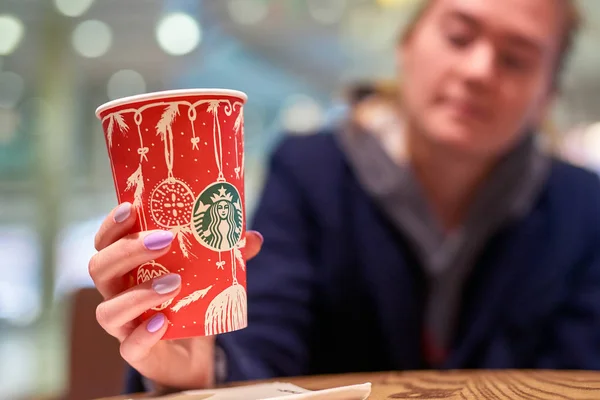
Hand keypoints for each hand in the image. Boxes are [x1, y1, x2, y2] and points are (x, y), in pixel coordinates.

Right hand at [89, 202, 262, 388]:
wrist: (195, 355)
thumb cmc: (192, 304)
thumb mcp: (209, 275)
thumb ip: (228, 255)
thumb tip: (253, 237)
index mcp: (128, 270)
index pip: (105, 243)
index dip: (111, 226)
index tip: (130, 207)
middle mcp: (118, 295)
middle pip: (100, 269)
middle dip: (127, 250)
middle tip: (164, 239)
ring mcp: (124, 326)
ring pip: (108, 311)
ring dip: (138, 294)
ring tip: (173, 283)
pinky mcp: (137, 354)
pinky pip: (129, 348)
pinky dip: (144, 334)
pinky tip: (163, 323)